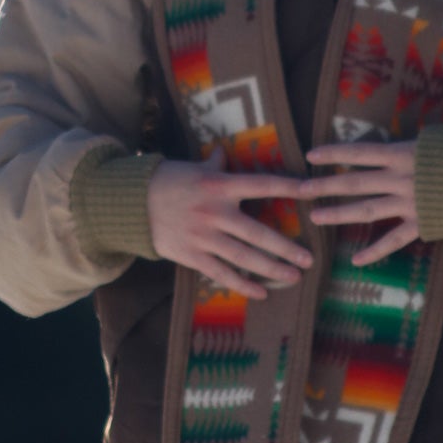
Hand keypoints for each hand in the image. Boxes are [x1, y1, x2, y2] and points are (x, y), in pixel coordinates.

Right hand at [147, 147, 311, 298]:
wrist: (131, 203)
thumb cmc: (167, 181)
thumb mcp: (194, 168)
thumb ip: (214, 164)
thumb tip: (225, 151)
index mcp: (220, 185)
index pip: (262, 185)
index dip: (288, 187)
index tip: (312, 192)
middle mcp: (215, 212)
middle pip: (258, 233)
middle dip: (286, 248)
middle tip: (309, 259)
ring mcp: (203, 236)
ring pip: (244, 257)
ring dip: (271, 269)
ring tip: (294, 277)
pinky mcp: (192, 255)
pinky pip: (222, 273)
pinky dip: (243, 284)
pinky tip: (262, 291)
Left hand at [301, 141, 418, 265]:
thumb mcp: (430, 142)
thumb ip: (406, 148)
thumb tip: (390, 149)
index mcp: (402, 155)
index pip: (360, 152)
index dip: (334, 154)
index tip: (310, 155)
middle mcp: (402, 179)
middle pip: (356, 183)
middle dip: (326, 186)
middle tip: (302, 190)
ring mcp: (411, 204)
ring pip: (367, 211)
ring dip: (338, 214)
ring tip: (314, 217)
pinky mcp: (422, 224)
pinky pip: (394, 240)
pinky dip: (375, 252)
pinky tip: (355, 260)